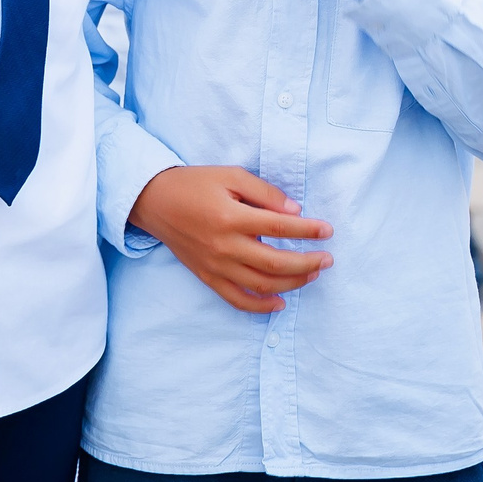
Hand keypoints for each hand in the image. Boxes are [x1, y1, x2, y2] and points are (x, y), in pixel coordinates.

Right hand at [128, 165, 332, 313]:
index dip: (309, 230)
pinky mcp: (207, 276)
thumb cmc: (194, 184)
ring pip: (262, 284)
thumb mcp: (230, 175)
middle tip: (328, 259)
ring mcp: (216, 265)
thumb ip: (264, 193)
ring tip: (312, 274)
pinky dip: (261, 306)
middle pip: (277, 263)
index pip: (281, 227)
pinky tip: (281, 302)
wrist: (154, 202)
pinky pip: (237, 299)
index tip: (327, 231)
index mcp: (232, 217)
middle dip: (308, 263)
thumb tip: (295, 211)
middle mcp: (225, 246)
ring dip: (293, 283)